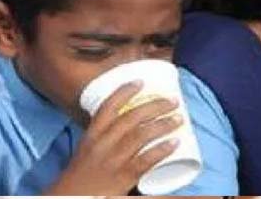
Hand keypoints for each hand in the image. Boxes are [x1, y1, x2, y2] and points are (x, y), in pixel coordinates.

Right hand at [48, 81, 181, 194]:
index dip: (124, 92)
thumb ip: (106, 135)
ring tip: (179, 119)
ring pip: (141, 135)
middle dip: (155, 106)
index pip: (108, 108)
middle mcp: (102, 144)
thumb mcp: (88, 149)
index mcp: (92, 136)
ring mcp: (113, 160)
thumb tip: (133, 120)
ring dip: (163, 124)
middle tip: (172, 101)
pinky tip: (174, 143)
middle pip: (131, 117)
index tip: (141, 82)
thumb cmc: (82, 175)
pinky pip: (145, 160)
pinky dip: (161, 150)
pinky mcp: (123, 177)